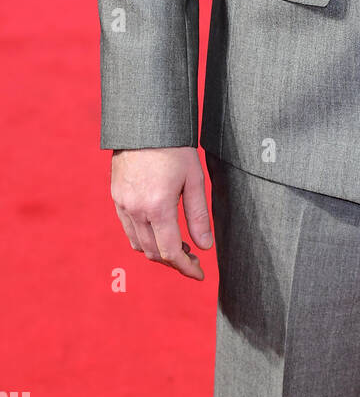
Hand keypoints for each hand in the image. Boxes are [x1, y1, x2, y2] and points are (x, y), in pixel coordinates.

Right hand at [111, 147, 212, 279]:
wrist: (145, 123)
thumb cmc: (175, 147)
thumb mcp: (194, 178)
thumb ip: (198, 216)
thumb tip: (205, 246)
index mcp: (158, 206)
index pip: (171, 252)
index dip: (186, 268)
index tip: (200, 274)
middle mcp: (136, 209)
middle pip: (154, 253)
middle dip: (174, 262)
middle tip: (193, 258)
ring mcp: (123, 204)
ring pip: (139, 244)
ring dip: (158, 251)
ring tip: (179, 245)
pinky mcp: (116, 197)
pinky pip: (128, 229)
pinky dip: (144, 238)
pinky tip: (159, 229)